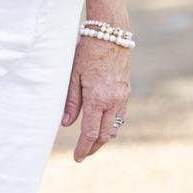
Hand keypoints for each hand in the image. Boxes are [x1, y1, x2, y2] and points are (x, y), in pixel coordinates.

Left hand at [61, 35, 129, 161]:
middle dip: (93, 147)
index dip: (83, 148)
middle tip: (83, 154)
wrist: (109, 34)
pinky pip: (121, 116)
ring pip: (115, 128)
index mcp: (97, 98)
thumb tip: (66, 123)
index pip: (90, 133)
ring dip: (104, 138)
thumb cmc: (87, 51)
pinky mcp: (126, 92)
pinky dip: (112, 125)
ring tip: (92, 143)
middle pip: (104, 135)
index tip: (77, 158)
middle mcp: (113, 101)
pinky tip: (103, 125)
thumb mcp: (73, 74)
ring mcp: (122, 97)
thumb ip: (71, 100)